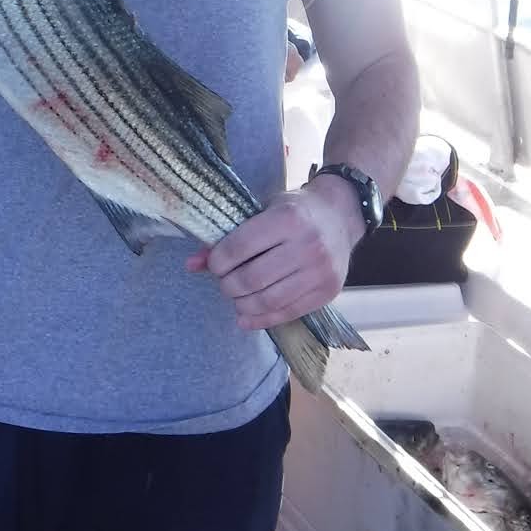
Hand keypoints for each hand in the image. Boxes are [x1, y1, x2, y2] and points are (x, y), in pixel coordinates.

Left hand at [188, 180, 360, 329]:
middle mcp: (308, 244)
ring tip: (236, 298)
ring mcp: (320, 271)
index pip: (240, 247)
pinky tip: (246, 317)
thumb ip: (229, 238)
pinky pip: (287, 313)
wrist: (340, 216)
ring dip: (242, 304)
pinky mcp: (328, 292)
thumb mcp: (262, 211)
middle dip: (228, 285)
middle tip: (225, 282)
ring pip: (268, 300)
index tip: (215, 264)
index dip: (218, 261)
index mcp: (288, 218)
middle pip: (251, 278)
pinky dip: (261, 319)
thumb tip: (191, 265)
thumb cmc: (295, 211)